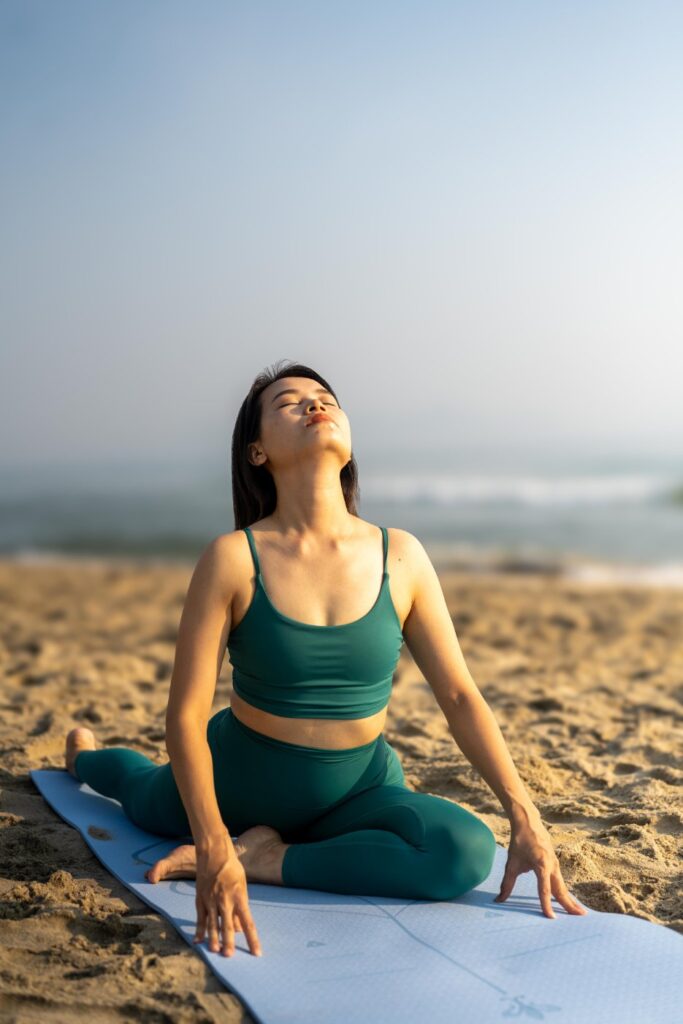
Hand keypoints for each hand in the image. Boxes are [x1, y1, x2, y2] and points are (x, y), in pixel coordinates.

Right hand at [194, 835, 261, 956]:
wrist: (214, 853)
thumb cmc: (232, 869)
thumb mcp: (241, 885)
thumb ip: (240, 908)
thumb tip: (240, 929)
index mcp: (239, 897)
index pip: (248, 922)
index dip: (252, 939)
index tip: (256, 953)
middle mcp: (225, 900)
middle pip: (227, 925)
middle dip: (228, 941)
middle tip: (229, 956)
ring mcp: (211, 900)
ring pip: (212, 923)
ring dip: (213, 939)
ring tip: (214, 952)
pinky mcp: (200, 899)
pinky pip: (200, 918)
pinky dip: (199, 930)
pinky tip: (197, 942)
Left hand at [494, 819, 588, 918]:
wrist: (528, 822)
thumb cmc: (520, 842)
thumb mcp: (512, 862)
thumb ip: (507, 883)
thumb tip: (499, 900)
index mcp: (541, 865)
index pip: (544, 890)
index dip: (546, 905)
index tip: (551, 918)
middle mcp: (552, 866)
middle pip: (561, 889)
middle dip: (570, 904)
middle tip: (581, 917)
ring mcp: (555, 864)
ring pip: (562, 885)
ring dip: (570, 899)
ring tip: (579, 912)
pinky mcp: (555, 863)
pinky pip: (560, 880)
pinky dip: (565, 891)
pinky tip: (567, 899)